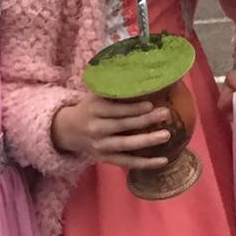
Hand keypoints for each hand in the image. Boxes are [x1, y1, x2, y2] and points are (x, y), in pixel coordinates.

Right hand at [51, 94, 171, 169]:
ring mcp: (100, 146)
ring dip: (147, 141)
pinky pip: (126, 162)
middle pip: (122, 125)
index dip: (132, 108)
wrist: (68, 130)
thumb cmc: (90, 107)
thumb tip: (142, 72)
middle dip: (145, 120)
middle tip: (166, 114)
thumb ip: (114, 86)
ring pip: (125, 145)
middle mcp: (96, 128)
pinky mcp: (105, 159)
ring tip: (167, 135)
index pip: (115, 109)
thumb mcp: (96, 93)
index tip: (150, 103)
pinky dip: (144, 163)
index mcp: (94, 108)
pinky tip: (163, 160)